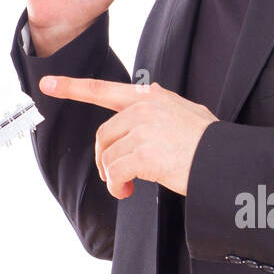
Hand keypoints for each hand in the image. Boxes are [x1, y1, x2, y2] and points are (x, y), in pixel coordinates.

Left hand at [38, 75, 216, 198]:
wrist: (227, 161)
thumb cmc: (211, 142)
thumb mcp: (188, 111)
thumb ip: (163, 104)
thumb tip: (151, 91)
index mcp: (151, 97)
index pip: (103, 89)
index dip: (72, 87)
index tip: (47, 83)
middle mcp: (144, 109)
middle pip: (103, 135)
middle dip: (104, 159)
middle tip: (116, 177)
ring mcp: (143, 130)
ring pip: (108, 157)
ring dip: (113, 177)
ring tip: (127, 187)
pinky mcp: (144, 154)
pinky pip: (115, 173)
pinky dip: (117, 187)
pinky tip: (128, 191)